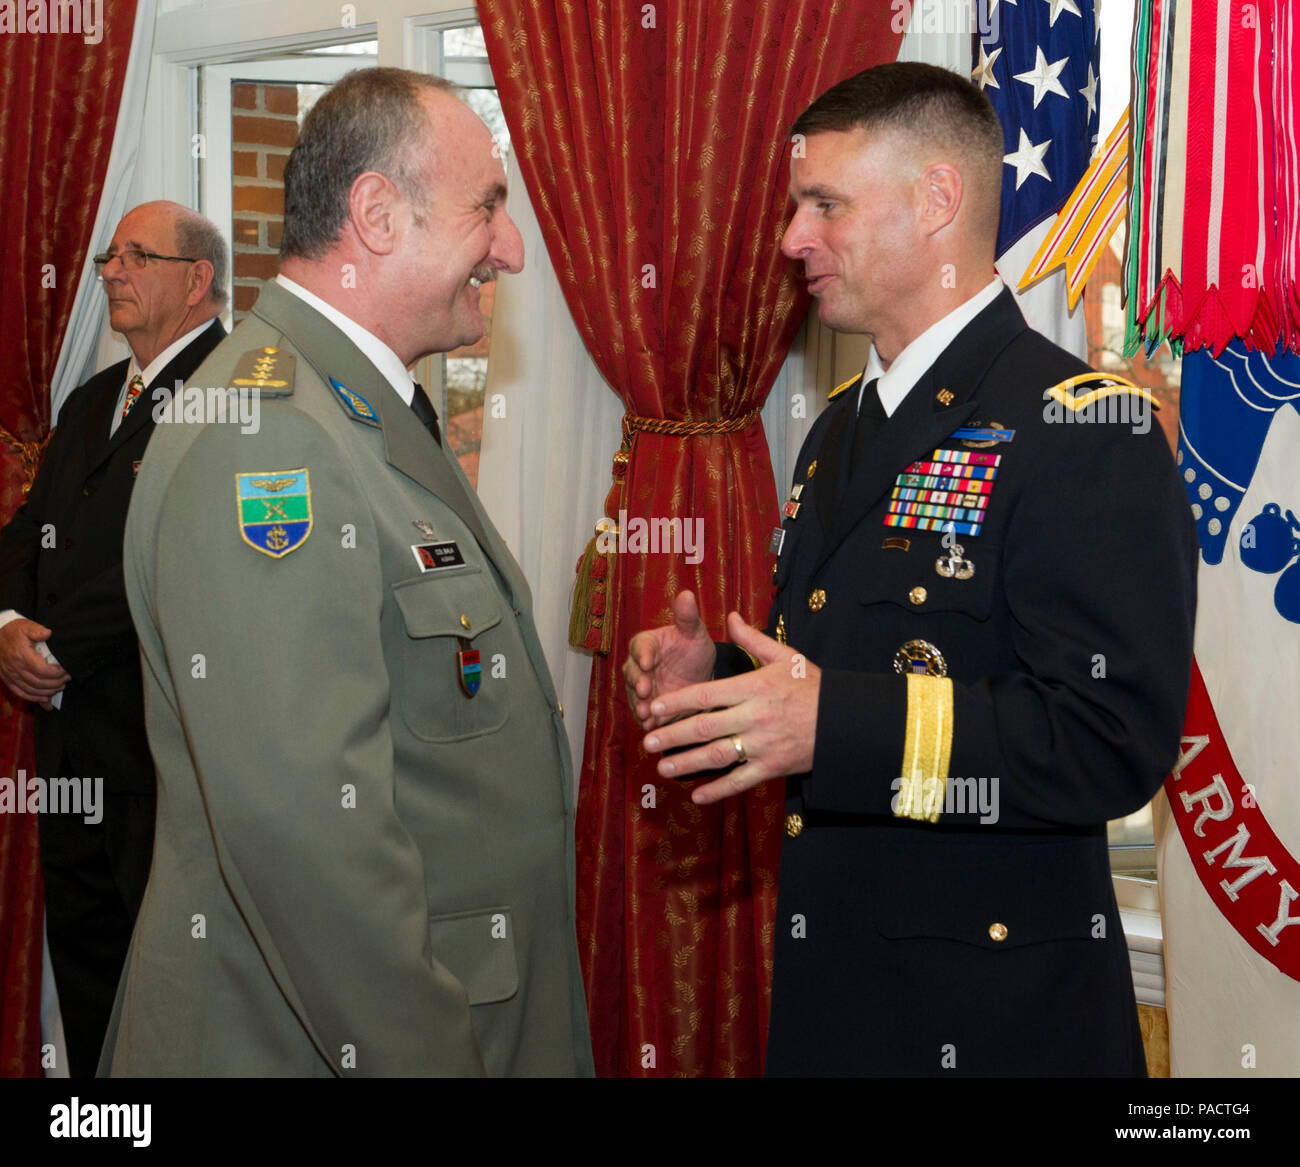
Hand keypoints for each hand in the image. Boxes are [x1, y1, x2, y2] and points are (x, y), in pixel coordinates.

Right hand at [0, 618, 69, 704]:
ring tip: (59, 687)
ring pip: (31, 690)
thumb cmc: (13, 632)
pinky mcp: (7, 679)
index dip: (56, 673)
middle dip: (55, 683)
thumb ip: (38, 631)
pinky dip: (34, 698)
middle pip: (38, 683)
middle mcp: (15, 668)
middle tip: (66, 680)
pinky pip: (20, 693)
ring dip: (47, 692)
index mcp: (22, 656)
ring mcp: (10, 675)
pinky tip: (45, 699)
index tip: (66, 671)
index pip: (42, 670)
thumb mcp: (26, 627)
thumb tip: (48, 633)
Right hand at [624, 590, 717, 729]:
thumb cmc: (694, 649)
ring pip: (636, 697)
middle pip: (632, 674)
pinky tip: (653, 726)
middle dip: (637, 683)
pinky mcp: (648, 708)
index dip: (643, 655)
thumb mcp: (694, 632)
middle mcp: (639, 667)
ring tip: (646, 714)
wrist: (702, 677)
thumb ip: (687, 617)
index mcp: (647, 644)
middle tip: (645, 690)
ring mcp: (642, 689)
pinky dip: (648, 721)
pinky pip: (644, 715)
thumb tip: (686, 593)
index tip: (648, 662)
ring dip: (639, 705)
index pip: (640, 646)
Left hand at [641, 611, 818, 804]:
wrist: (847, 721)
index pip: (707, 695)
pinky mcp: (773, 767)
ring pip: (717, 756)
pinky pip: (740, 781)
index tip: (654, 708)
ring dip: (687, 764)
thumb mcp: (786, 657)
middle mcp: (755, 717)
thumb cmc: (813, 687)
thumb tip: (730, 616)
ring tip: (662, 768)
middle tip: (647, 741)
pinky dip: (718, 790)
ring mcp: (763, 745)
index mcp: (754, 687)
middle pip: (704, 727)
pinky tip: (696, 795)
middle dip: (672, 735)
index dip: (677, 703)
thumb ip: (753, 639)